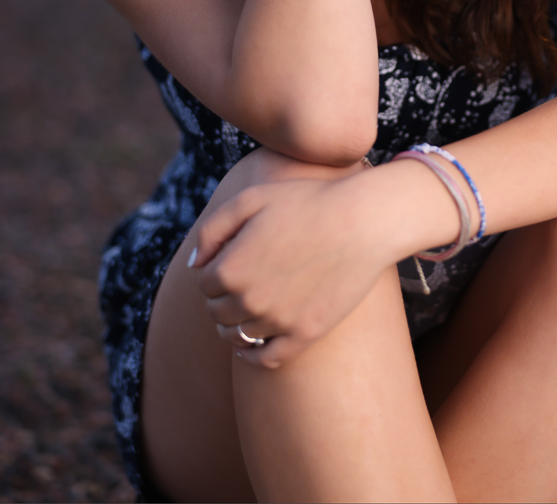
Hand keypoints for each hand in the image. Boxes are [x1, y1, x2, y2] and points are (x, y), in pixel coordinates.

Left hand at [189, 169, 389, 368]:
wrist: (361, 220)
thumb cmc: (306, 202)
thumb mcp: (251, 199)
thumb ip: (212, 230)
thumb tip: (196, 265)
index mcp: (230, 267)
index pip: (203, 283)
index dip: (214, 270)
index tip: (232, 259)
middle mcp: (248, 299)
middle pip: (217, 311)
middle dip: (222, 297)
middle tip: (242, 281)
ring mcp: (276, 321)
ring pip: (237, 335)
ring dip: (235, 324)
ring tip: (248, 308)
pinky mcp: (303, 334)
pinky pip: (265, 358)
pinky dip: (252, 355)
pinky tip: (253, 345)